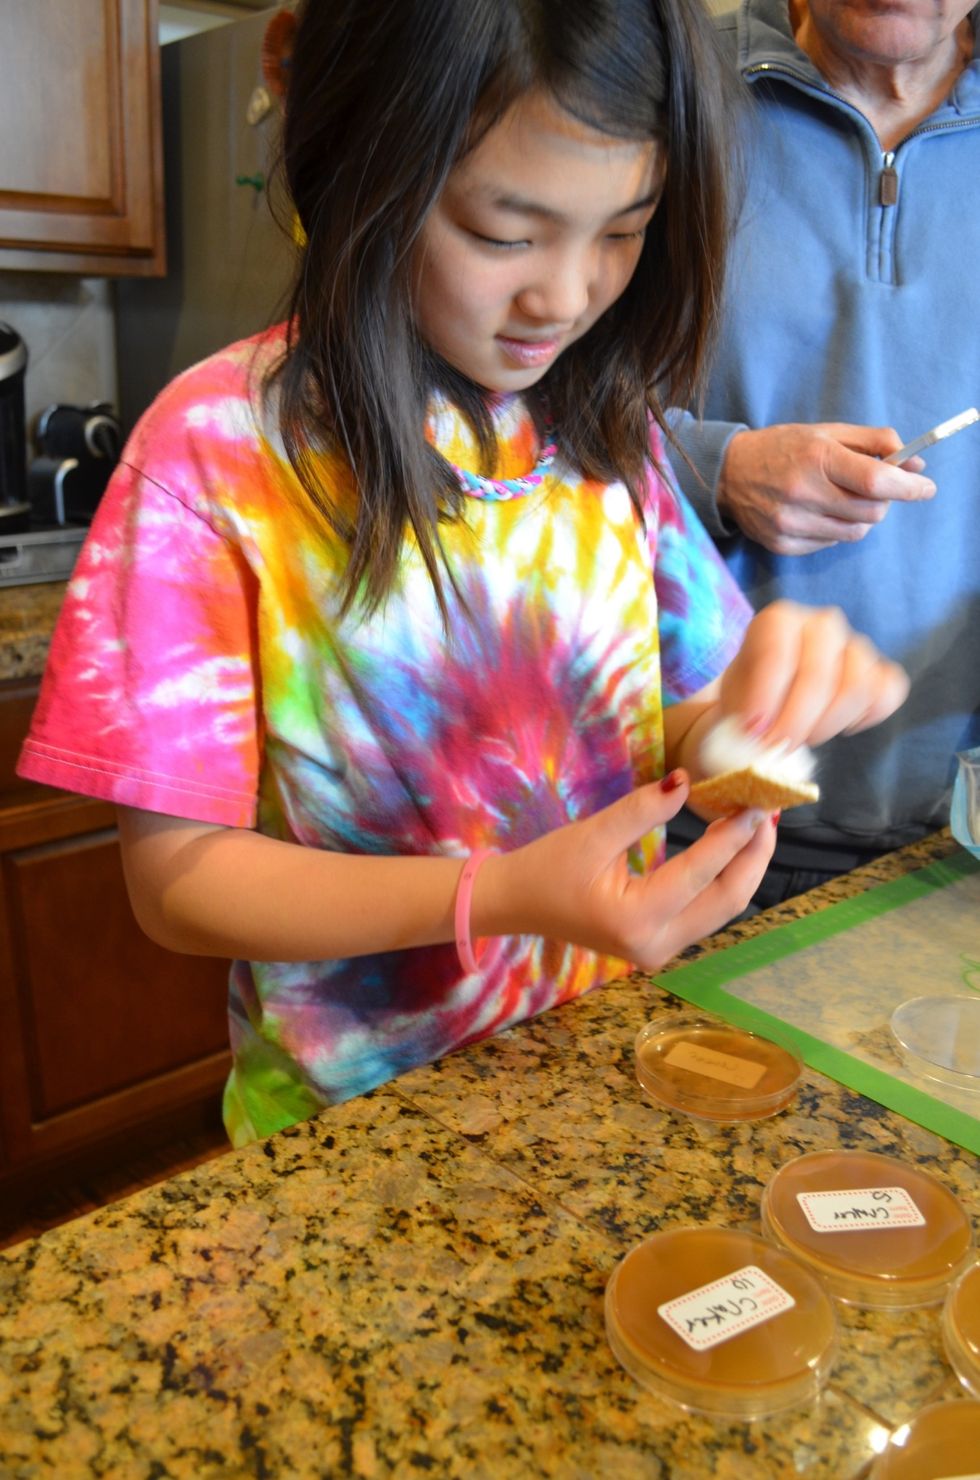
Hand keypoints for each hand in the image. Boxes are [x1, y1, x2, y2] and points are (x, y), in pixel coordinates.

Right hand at [477, 774, 775, 972]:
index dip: (734, 834)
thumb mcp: (592, 833)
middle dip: (753, 855)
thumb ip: (643, 809)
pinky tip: (730, 846)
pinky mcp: (661, 944)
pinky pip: (706, 911)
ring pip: (723, 909)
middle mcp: (656, 945)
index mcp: (636, 919)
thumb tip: (688, 782)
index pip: (701, 872)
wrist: (515, 905)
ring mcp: (661, 951)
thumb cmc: (546, 868)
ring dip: (743, 866)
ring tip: (756, 824)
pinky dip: (724, 877)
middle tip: (767, 811)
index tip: (755, 800)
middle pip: (728, 900)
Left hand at [718, 600, 909, 747]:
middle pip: (818, 676)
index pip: (777, 652)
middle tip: (778, 747)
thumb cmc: (747, 702)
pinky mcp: (881, 670)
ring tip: (804, 737)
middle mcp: (820, 624)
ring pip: (856, 687)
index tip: (754, 730)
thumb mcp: (729, 709)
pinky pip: (888, 694)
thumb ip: (739, 725)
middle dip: (796, 722)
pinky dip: (866, 718)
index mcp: (777, 621)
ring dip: (827, 725)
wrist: (768, 703)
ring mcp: (856, 645)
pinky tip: (839, 727)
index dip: (766, 696)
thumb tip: (760, 749)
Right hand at [719, 423, 934, 554]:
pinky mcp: (783, 544)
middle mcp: (803, 492)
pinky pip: (830, 544)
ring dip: (861, 517)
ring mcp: (791, 523)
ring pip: (855, 532)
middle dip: (884, 501)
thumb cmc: (784, 448)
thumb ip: (874, 442)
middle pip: (872, 512)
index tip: (927, 487)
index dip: (909, 487)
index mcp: (817, 457)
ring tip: (843, 500)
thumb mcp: (827, 432)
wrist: (728, 474)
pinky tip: (819, 513)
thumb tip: (914, 462)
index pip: (877, 481)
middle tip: (875, 489)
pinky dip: (835, 529)